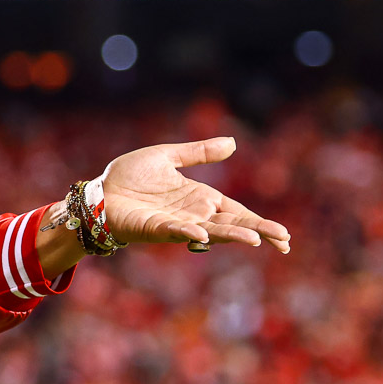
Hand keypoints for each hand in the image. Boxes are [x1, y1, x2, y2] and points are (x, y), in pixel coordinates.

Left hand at [99, 137, 290, 252]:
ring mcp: (175, 224)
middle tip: (283, 242)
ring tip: (255, 239)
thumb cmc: (130, 177)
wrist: (99, 192)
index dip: (259, 223)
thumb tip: (232, 142)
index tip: (283, 235)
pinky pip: (174, 231)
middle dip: (256, 232)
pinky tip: (203, 234)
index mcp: (198, 198)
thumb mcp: (167, 157)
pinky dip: (188, 232)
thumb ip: (198, 152)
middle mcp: (192, 215)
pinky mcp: (154, 228)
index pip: (236, 212)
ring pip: (209, 231)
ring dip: (230, 235)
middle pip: (231, 225)